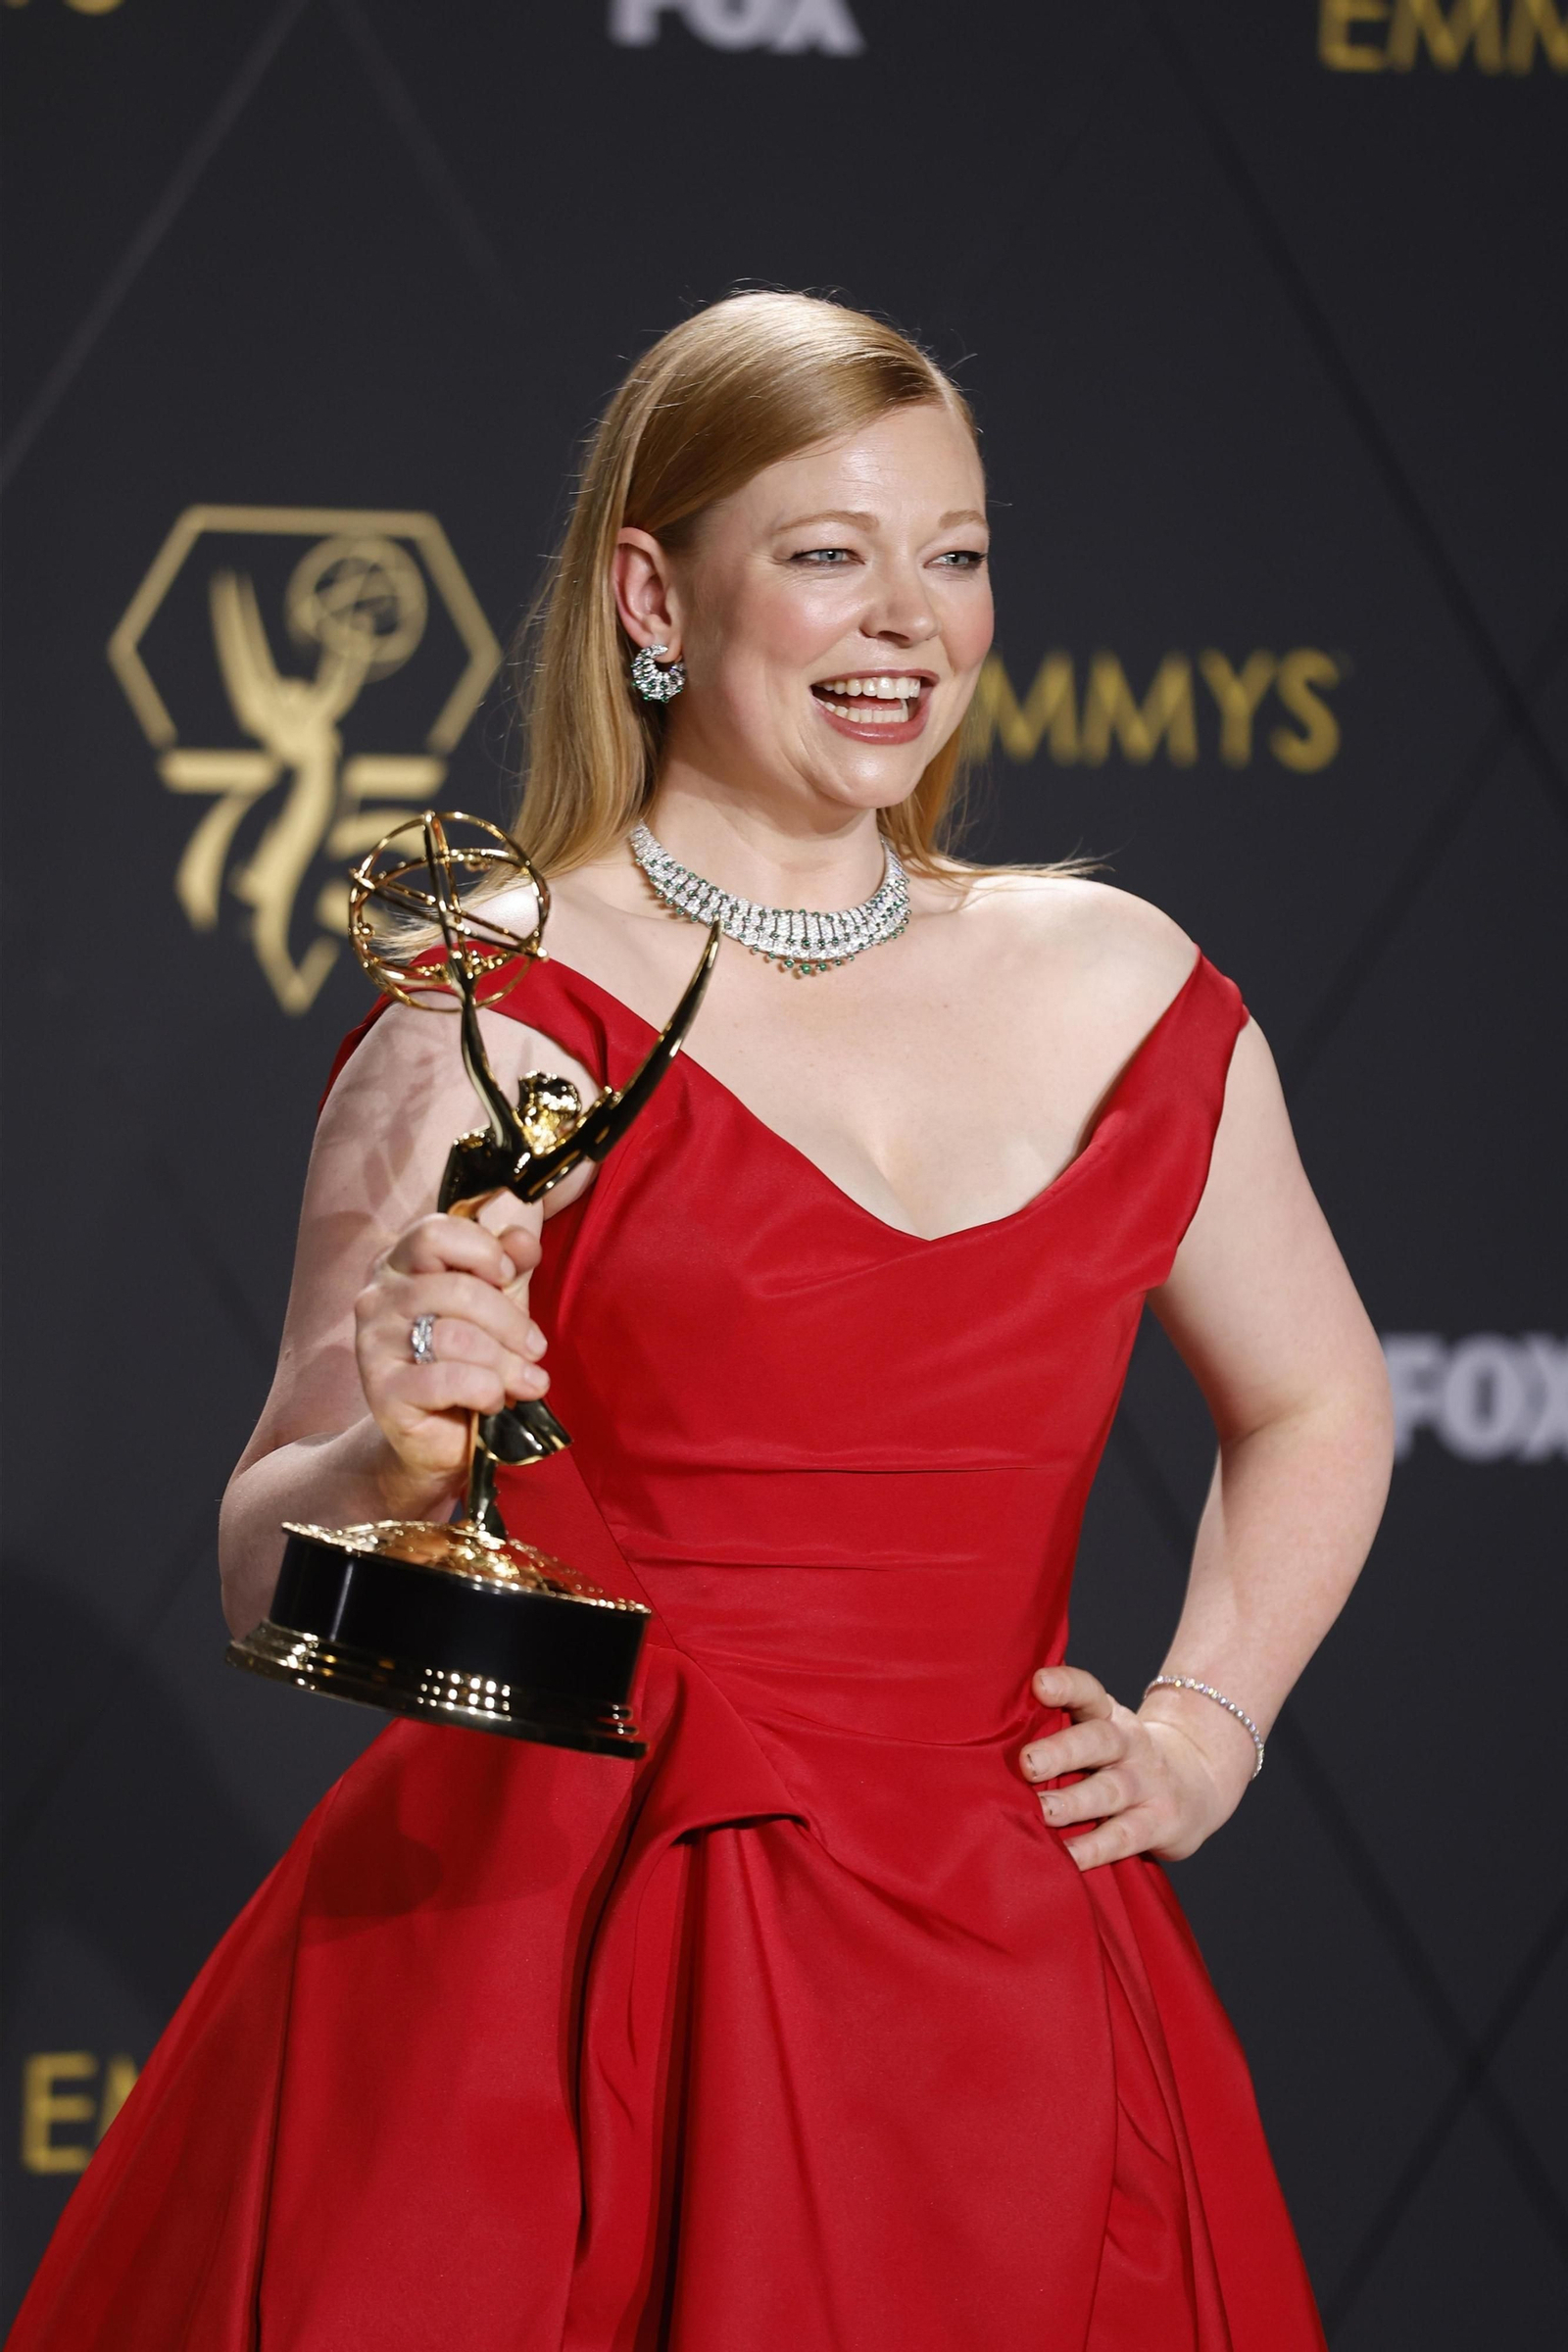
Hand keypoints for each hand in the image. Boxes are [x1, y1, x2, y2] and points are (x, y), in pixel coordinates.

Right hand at [353, 1203, 547, 1491]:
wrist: (439, 1436)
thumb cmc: (467, 1359)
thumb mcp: (495, 1304)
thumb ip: (508, 1266)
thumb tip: (523, 1240)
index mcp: (399, 1264)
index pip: (434, 1233)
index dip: (482, 1250)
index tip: (508, 1275)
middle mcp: (377, 1298)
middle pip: (456, 1288)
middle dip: (509, 1321)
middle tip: (536, 1349)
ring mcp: (373, 1344)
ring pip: (453, 1335)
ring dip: (504, 1362)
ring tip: (526, 1382)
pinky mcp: (381, 1391)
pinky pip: (445, 1379)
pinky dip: (484, 1389)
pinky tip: (494, 1401)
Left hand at [1018, 1663, 1250, 1870]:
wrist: (1198, 1781)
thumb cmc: (1122, 1756)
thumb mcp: (1100, 1731)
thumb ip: (1058, 1728)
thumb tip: (985, 1734)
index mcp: (1108, 1714)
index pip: (1088, 1691)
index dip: (1065, 1685)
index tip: (1038, 1684)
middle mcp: (1129, 1744)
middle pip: (1098, 1741)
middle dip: (1062, 1751)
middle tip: (1027, 1764)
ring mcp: (1146, 1783)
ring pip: (1109, 1790)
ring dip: (1074, 1802)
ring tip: (1043, 1812)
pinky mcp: (1160, 1822)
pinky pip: (1123, 1836)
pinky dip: (1094, 1848)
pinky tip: (1067, 1858)